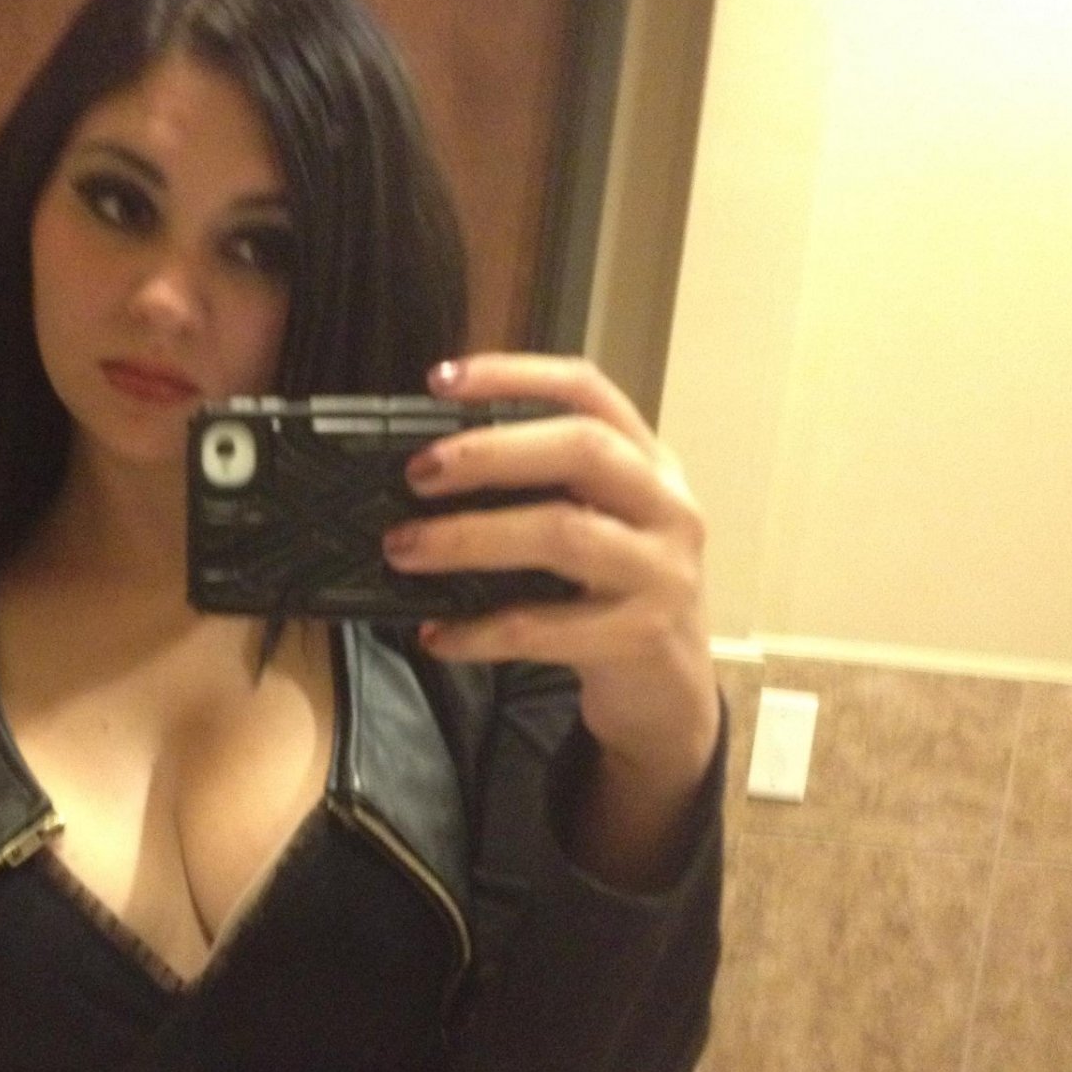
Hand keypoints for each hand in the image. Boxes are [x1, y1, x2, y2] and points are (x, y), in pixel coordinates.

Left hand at [383, 354, 719, 850]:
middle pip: (583, 449)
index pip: (588, 392)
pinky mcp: (641, 637)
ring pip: (563, 534)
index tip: (442, 380)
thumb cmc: (611, 597)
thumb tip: (424, 474)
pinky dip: (479, 632)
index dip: (516, 374)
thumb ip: (538, 493)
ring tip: (403, 549)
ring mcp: (662, 572)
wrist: (668, 697)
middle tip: (418, 473)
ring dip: (470, 538)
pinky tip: (436, 635)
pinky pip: (544, 628)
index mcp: (649, 463)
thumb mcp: (595, 527)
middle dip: (490, 453)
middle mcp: (667, 506)